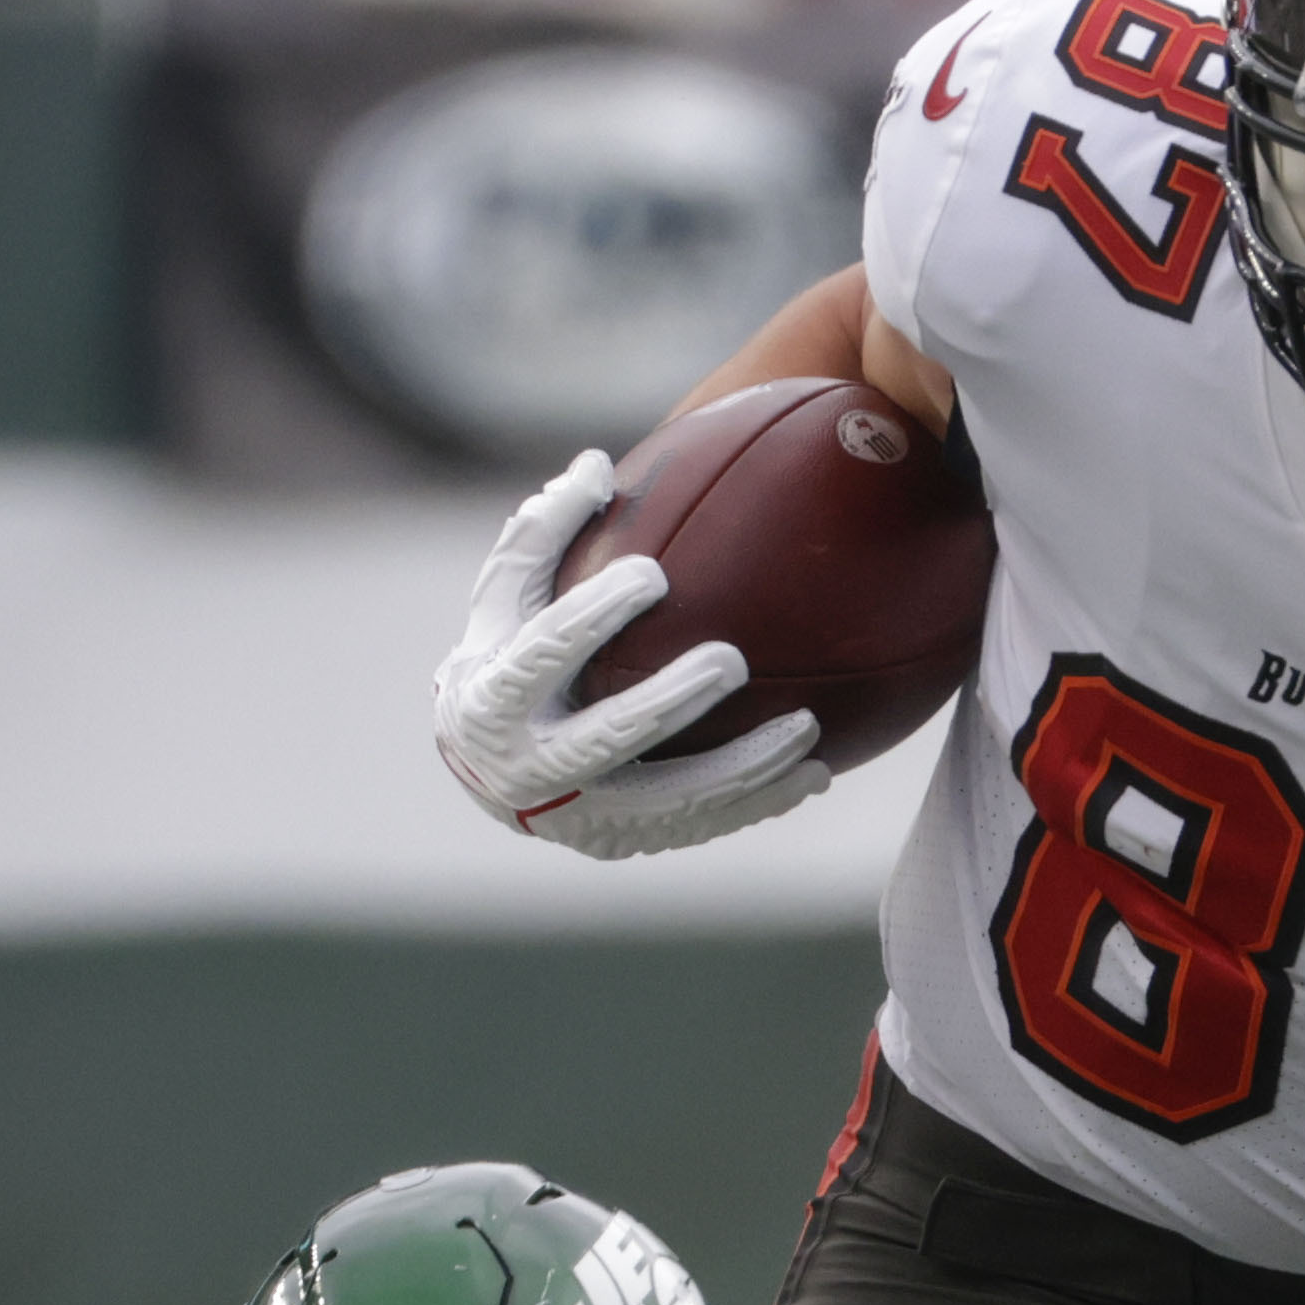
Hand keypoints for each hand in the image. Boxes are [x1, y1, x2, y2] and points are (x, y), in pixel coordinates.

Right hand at [434, 449, 833, 862]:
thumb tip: (596, 461)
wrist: (487, 765)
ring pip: (669, 801)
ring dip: (742, 769)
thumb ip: (544, 533)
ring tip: (807, 730)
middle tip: (731, 659)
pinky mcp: (624, 842)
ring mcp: (579, 816)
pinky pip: (701, 826)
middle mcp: (529, 768)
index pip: (543, 654)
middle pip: (606, 739)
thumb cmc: (505, 653)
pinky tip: (817, 774)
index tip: (652, 574)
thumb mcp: (505, 596)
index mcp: (491, 699)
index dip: (593, 617)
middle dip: (669, 703)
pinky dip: (759, 803)